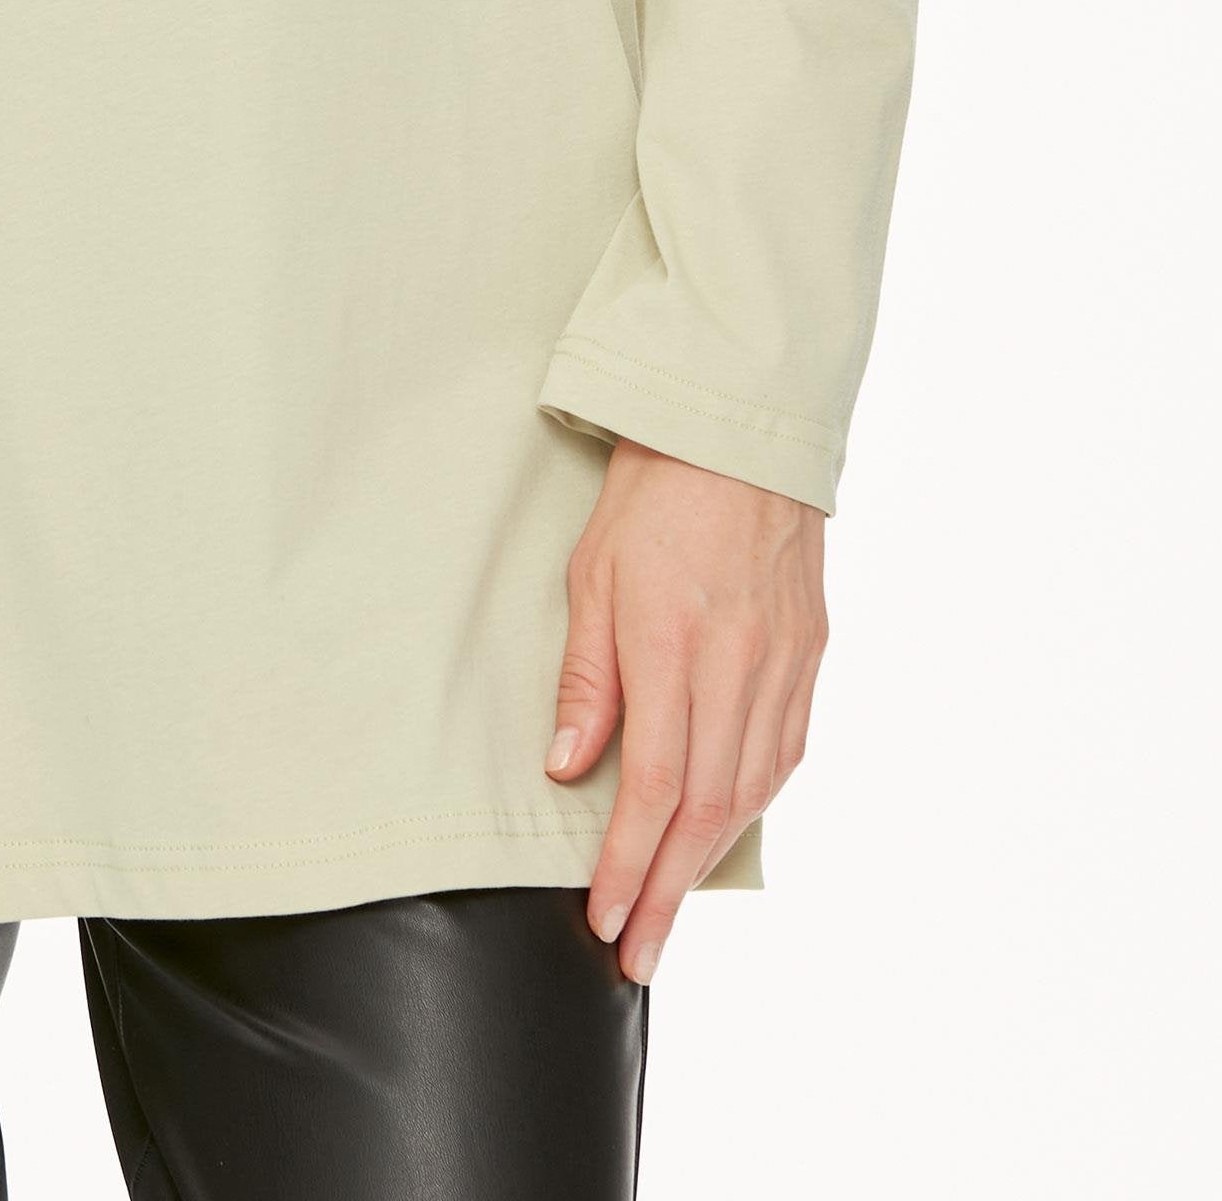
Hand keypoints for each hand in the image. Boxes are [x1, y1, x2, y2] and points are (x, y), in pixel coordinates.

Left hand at [544, 439, 825, 983]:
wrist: (739, 429)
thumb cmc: (651, 492)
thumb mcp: (592, 572)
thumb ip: (587, 676)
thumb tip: (570, 767)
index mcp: (675, 643)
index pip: (655, 787)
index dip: (627, 863)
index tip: (603, 918)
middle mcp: (739, 664)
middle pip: (707, 810)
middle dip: (667, 892)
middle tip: (638, 952)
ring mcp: (784, 662)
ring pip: (752, 791)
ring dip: (710, 860)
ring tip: (672, 907)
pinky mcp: (812, 653)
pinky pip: (785, 751)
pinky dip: (753, 804)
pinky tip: (726, 829)